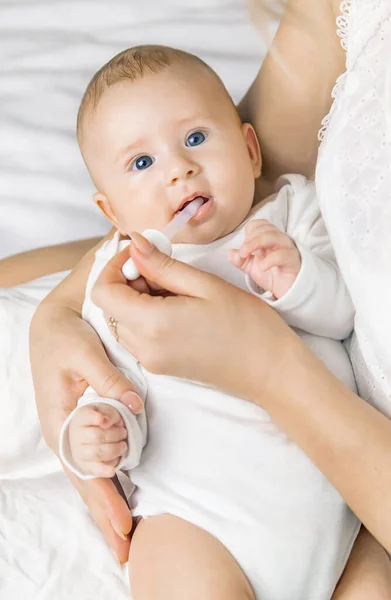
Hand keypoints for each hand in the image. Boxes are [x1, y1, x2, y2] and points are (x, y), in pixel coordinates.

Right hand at [30, 299, 143, 562]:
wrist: (56, 322)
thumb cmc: (65, 336)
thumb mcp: (83, 352)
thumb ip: (107, 379)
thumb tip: (132, 407)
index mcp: (60, 421)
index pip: (84, 470)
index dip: (104, 500)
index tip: (123, 526)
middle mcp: (64, 432)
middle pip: (86, 482)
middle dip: (105, 513)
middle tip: (124, 545)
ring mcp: (73, 429)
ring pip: (91, 475)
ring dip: (108, 500)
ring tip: (125, 526)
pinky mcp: (84, 421)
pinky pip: (94, 459)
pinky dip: (107, 481)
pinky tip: (117, 495)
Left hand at [92, 231, 295, 402]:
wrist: (270, 371)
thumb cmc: (246, 326)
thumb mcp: (205, 284)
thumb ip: (162, 265)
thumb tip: (134, 243)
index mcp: (152, 324)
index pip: (102, 292)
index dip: (114, 267)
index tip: (141, 254)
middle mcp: (144, 347)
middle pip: (111, 306)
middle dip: (129, 281)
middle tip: (165, 269)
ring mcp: (151, 361)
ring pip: (123, 320)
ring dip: (138, 298)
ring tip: (176, 289)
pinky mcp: (160, 366)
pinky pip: (138, 336)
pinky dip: (147, 316)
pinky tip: (178, 307)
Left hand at [228, 219, 300, 298]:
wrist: (286, 290)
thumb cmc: (271, 275)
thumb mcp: (250, 267)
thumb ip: (239, 260)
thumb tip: (231, 253)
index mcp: (269, 238)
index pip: (259, 224)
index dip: (248, 233)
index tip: (243, 249)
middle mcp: (279, 240)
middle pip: (265, 228)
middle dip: (250, 239)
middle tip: (242, 253)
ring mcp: (287, 248)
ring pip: (274, 236)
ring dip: (256, 243)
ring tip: (246, 256)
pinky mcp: (293, 260)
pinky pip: (283, 254)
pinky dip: (269, 260)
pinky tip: (262, 267)